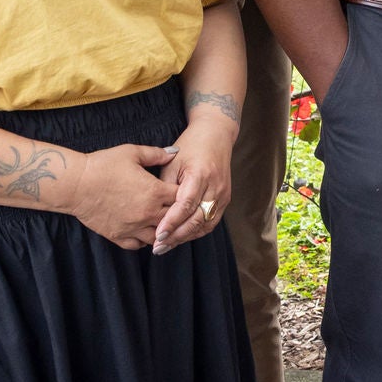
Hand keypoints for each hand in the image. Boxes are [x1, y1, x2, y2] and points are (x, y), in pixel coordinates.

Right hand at [65, 144, 178, 249]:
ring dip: (163, 230)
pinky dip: (144, 240)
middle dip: (179, 215)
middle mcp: (147, 213)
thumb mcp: (132, 152)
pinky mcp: (117, 236)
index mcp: (154, 192)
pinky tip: (145, 232)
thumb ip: (157, 153)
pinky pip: (137, 245)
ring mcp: (132, 227)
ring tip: (165, 224)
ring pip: (158, 236)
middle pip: (174, 219)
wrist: (75, 184)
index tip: (187, 191)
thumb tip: (175, 152)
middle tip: (180, 210)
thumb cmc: (103, 165)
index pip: (183, 197)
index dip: (187, 193)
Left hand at [154, 116, 238, 253]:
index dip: (171, 222)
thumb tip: (155, 213)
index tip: (157, 235)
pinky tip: (181, 236)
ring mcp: (223, 194)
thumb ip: (165, 187)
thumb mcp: (172, 162)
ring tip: (166, 246)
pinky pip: (211, 221)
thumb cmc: (191, 145)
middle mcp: (216, 186)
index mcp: (201, 174)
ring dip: (185, 237)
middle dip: (176, 235)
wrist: (216, 134)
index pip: (186, 205)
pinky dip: (196, 231)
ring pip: (205, 224)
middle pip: (196, 218)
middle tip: (158, 247)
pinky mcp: (225, 199)